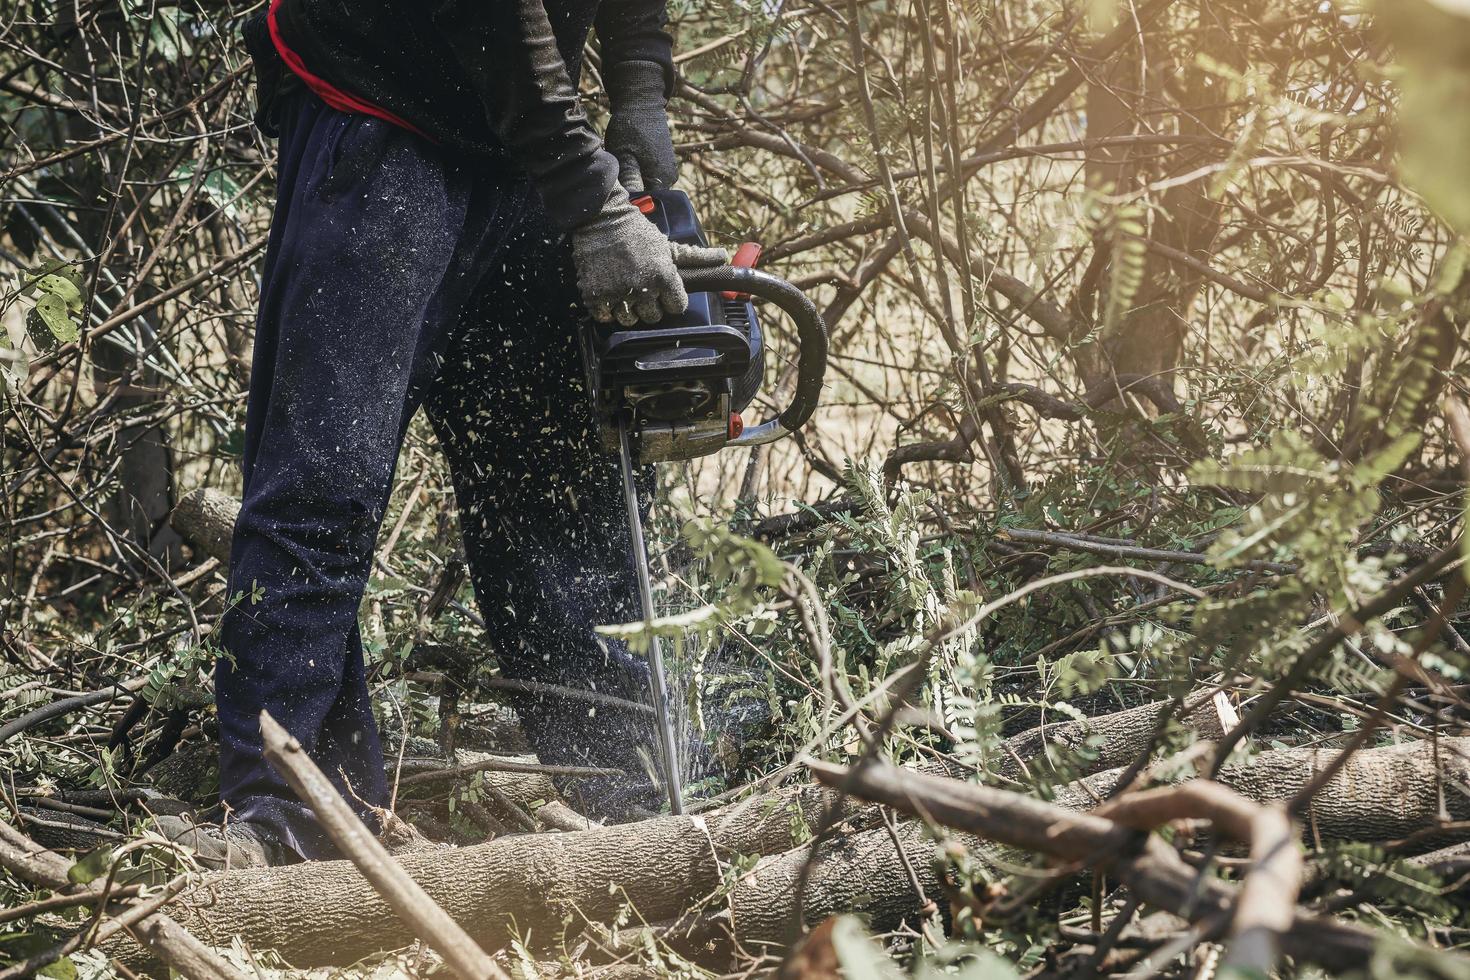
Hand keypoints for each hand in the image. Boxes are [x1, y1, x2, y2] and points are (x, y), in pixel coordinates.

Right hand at [572, 187, 726, 325]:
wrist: (601, 218)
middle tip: (643, 289)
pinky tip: (609, 293)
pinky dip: (606, 309)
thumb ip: (696, 258)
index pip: (677, 307)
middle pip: (654, 317)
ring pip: (630, 319)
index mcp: (664, 276)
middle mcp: (643, 288)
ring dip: (629, 309)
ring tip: (625, 291)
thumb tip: (723, 257)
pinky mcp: (595, 295)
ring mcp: (618, 293)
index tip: (664, 291)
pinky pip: (605, 317)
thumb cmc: (637, 232)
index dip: (672, 299)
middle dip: (650, 305)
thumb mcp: (668, 246)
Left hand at [603, 60, 676, 193]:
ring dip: (634, 183)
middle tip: (614, 183)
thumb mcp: (623, 155)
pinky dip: (637, 175)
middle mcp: (670, 178)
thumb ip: (629, 180)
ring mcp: (669, 171)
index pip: (646, 205)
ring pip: (647, 187)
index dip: (629, 203)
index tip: (615, 196)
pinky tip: (627, 165)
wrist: (642, 104)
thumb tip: (631, 202)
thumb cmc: (630, 128)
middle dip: (632, 194)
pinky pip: (649, 178)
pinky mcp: (664, 164)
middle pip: (648, 198)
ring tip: (620, 171)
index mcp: (662, 179)